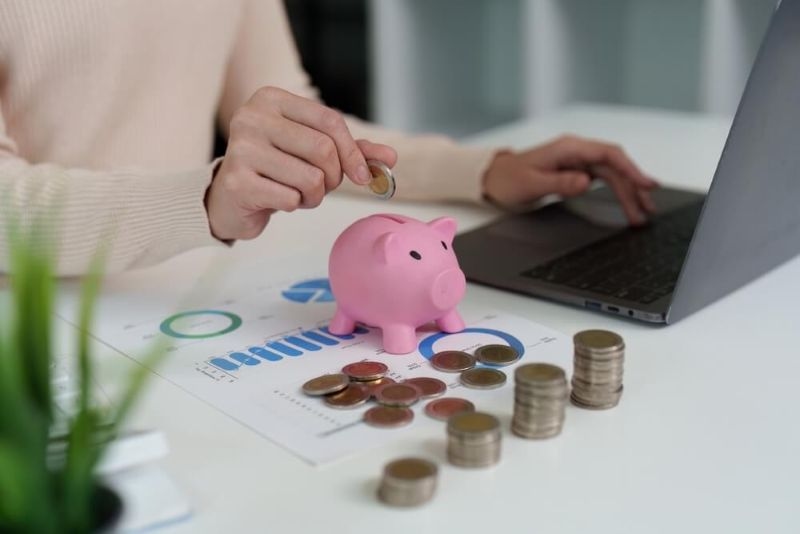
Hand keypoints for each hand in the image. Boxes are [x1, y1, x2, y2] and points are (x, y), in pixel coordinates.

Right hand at [206, 86, 396, 239]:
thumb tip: (390, 158)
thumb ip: (351, 151)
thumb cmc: (276, 169)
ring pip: (310, 177)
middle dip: (333, 177)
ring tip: (296, 192)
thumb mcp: (313, 152)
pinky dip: (294, 206)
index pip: (330, 121)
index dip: (353, 152)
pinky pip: (290, 199)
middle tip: (321, 186)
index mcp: (272, 99)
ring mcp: (241, 149)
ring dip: (314, 195)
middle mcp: (252, 117)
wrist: (230, 198)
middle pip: (323, 149)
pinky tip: (278, 200)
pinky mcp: (237, 182)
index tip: (363, 175)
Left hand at [482, 135, 657, 224]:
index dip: (630, 169)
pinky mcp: (576, 172)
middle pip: (614, 167)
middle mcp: (576, 152)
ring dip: (627, 192)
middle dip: (633, 187)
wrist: (494, 178)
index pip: (609, 155)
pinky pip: (604, 179)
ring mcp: (577, 161)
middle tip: (647, 209)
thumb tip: (587, 183)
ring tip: (641, 213)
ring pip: (611, 175)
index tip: (646, 184)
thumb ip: (560, 183)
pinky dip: (617, 191)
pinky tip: (628, 202)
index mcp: (568, 148)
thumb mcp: (532, 184)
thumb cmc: (509, 179)